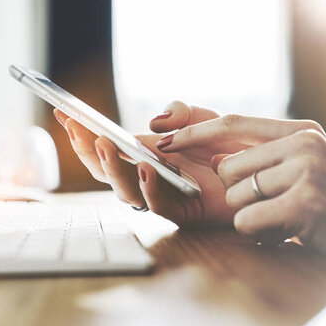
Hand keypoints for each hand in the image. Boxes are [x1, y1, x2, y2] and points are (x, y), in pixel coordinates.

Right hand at [53, 101, 236, 225]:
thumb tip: (152, 123)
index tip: (64, 113)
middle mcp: (147, 176)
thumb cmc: (229, 147)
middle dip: (86, 150)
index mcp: (145, 154)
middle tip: (77, 129)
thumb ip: (180, 113)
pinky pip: (157, 206)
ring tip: (106, 144)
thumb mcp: (203, 119)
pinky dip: (148, 189)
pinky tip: (146, 169)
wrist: (260, 171)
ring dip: (111, 168)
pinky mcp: (181, 212)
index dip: (83, 132)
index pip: (105, 146)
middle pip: (105, 170)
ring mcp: (161, 195)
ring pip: (124, 191)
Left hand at [158, 113, 325, 278]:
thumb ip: (258, 153)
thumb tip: (213, 153)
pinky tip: (288, 232)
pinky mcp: (306, 202)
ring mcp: (307, 171)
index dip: (194, 132)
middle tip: (269, 203)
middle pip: (227, 165)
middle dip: (236, 192)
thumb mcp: (299, 166)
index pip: (232, 122)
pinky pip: (247, 220)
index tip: (164, 139)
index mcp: (299, 130)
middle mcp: (303, 143)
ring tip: (286, 217)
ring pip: (236, 195)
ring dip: (251, 214)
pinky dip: (259, 232)